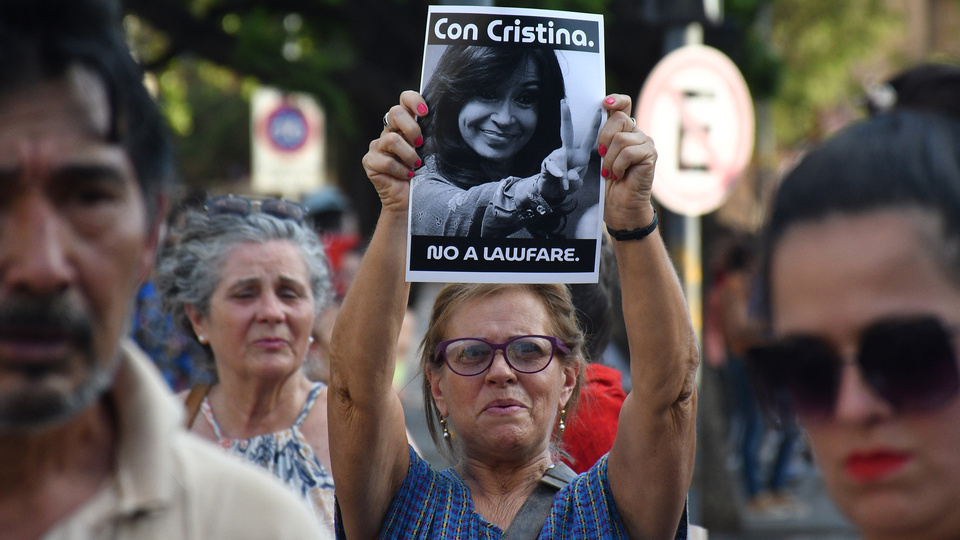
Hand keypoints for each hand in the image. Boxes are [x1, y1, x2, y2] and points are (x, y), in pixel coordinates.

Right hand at [360, 90, 427, 213]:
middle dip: (412, 128)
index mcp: (404, 125)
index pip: (404, 100)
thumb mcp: (429, 151)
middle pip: (395, 113)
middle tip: (420, 144)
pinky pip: (386, 161)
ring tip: (416, 166)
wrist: (410, 200)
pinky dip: (400, 170)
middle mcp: (388, 131)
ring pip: (392, 139)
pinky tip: (406, 176)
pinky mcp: (369, 161)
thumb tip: (441, 121)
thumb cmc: (423, 175)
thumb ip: (429, 135)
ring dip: (409, 155)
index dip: (413, 101)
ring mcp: (377, 146)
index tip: (425, 113)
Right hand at [539, 99, 602, 201]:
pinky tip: (560, 179)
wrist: (552, 193)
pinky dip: (557, 174)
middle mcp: (568, 151)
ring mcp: (556, 156)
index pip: (588, 137)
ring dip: (564, 172)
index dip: (594, 125)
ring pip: (561, 157)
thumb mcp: (577, 184)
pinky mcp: (547, 164)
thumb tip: (570, 174)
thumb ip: (576, 180)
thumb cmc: (569, 185)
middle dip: (565, 117)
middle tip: (564, 102)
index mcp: (581, 154)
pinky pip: (552, 166)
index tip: (598, 110)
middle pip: (566, 131)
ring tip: (566, 184)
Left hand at [598, 94, 657, 230]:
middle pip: (619, 119)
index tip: (603, 104)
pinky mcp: (650, 155)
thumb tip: (598, 116)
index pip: (623, 105)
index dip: (615, 100)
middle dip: (603, 138)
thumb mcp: (599, 155)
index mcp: (624, 130)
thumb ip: (601, 136)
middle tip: (601, 156)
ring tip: (610, 172)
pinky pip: (628, 152)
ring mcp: (645, 143)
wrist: (619, 205)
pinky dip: (618, 166)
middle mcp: (637, 133)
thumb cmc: (607, 181)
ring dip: (609, 159)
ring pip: (621, 139)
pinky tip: (619, 175)